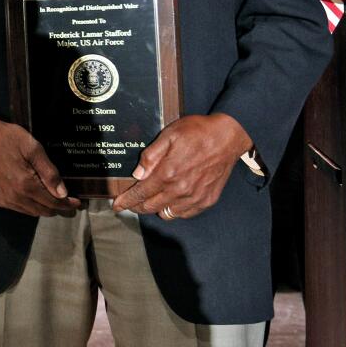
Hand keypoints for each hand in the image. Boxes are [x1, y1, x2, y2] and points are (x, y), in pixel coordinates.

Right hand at [0, 111, 79, 216]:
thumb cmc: (10, 138)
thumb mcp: (34, 149)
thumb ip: (49, 172)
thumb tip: (63, 193)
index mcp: (25, 184)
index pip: (53, 203)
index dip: (67, 204)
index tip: (78, 203)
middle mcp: (14, 197)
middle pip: (43, 211)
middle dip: (58, 208)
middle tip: (69, 202)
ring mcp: (4, 199)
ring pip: (31, 212)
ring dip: (44, 208)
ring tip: (53, 198)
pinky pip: (19, 208)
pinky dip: (30, 206)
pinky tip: (33, 195)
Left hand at [112, 113, 251, 218]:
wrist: (228, 137)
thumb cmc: (197, 132)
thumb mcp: (168, 136)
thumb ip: (150, 157)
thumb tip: (138, 175)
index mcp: (168, 173)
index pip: (140, 194)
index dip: (126, 201)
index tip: (116, 205)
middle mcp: (180, 190)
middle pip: (151, 206)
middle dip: (137, 206)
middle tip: (130, 203)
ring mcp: (195, 197)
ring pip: (167, 213)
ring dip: (156, 208)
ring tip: (152, 199)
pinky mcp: (207, 200)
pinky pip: (185, 214)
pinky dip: (175, 210)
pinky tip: (172, 200)